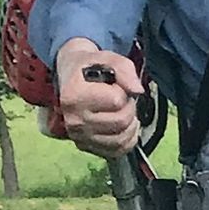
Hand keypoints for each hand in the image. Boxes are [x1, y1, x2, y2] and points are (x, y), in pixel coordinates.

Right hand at [54, 39, 141, 157]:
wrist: (70, 77)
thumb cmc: (89, 67)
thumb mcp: (108, 58)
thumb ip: (125, 71)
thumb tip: (137, 90)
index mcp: (75, 95)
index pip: (117, 101)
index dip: (123, 91)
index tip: (115, 85)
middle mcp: (75, 120)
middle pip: (121, 121)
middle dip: (129, 107)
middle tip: (123, 98)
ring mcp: (79, 136)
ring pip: (120, 139)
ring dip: (130, 124)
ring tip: (125, 111)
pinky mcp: (85, 146)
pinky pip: (116, 151)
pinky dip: (127, 140)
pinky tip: (126, 127)